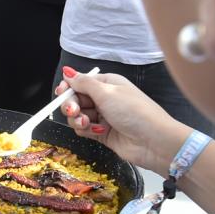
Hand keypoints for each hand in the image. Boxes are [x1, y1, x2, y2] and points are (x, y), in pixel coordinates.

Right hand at [55, 68, 191, 173]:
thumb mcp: (107, 92)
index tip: (61, 93)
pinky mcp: (103, 133)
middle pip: (76, 100)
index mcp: (107, 84)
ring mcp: (104, 116)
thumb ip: (84, 83)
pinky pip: (85, 130)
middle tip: (73, 111)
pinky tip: (97, 130)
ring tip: (88, 123)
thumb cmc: (136, 112)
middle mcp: (105, 99)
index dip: (68, 88)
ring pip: (78, 116)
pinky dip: (86, 131)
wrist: (153, 141)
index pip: (80, 82)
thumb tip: (68, 71)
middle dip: (71, 106)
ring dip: (78, 120)